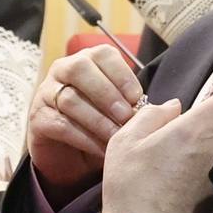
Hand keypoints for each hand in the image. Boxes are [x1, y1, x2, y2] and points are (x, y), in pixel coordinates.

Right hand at [28, 43, 145, 193]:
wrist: (70, 157)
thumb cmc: (99, 127)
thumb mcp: (120, 112)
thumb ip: (139, 105)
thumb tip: (173, 107)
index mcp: (88, 62)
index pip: (103, 55)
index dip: (121, 74)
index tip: (137, 97)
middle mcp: (64, 71)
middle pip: (80, 69)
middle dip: (107, 93)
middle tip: (126, 116)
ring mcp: (47, 94)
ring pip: (70, 98)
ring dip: (98, 119)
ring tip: (117, 137)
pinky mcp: (38, 119)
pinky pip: (61, 124)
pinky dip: (85, 138)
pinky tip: (102, 150)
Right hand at [100, 91, 212, 212]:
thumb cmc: (130, 185)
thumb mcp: (126, 141)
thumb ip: (152, 115)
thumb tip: (175, 106)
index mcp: (195, 129)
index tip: (207, 105)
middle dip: (208, 128)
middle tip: (179, 140)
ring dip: (207, 153)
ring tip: (178, 165)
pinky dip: (207, 174)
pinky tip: (183, 184)